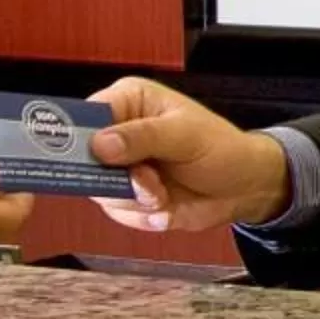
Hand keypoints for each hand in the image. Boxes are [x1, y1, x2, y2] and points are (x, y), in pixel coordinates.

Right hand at [81, 78, 290, 233]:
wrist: (243, 187)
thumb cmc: (221, 148)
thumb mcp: (187, 135)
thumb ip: (144, 136)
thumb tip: (100, 145)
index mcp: (127, 101)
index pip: (83, 116)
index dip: (76, 139)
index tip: (89, 159)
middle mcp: (115, 133)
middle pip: (82, 160)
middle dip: (117, 181)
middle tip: (150, 186)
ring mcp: (119, 167)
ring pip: (99, 191)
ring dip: (135, 201)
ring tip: (164, 196)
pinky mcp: (126, 195)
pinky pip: (118, 212)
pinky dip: (143, 217)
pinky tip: (167, 210)